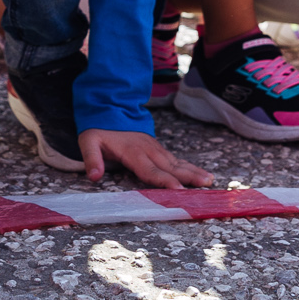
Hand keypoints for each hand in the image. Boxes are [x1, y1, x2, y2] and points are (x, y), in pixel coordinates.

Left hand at [79, 129, 214, 188]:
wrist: (109, 110)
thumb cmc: (99, 130)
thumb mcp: (88, 141)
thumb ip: (92, 158)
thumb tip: (94, 176)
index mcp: (133, 152)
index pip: (150, 170)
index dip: (164, 180)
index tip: (179, 189)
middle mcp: (148, 150)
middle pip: (170, 167)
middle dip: (188, 176)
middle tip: (206, 185)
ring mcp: (155, 149)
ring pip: (177, 163)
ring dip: (194, 171)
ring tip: (210, 180)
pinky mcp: (158, 149)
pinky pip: (176, 160)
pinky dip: (190, 167)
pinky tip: (202, 174)